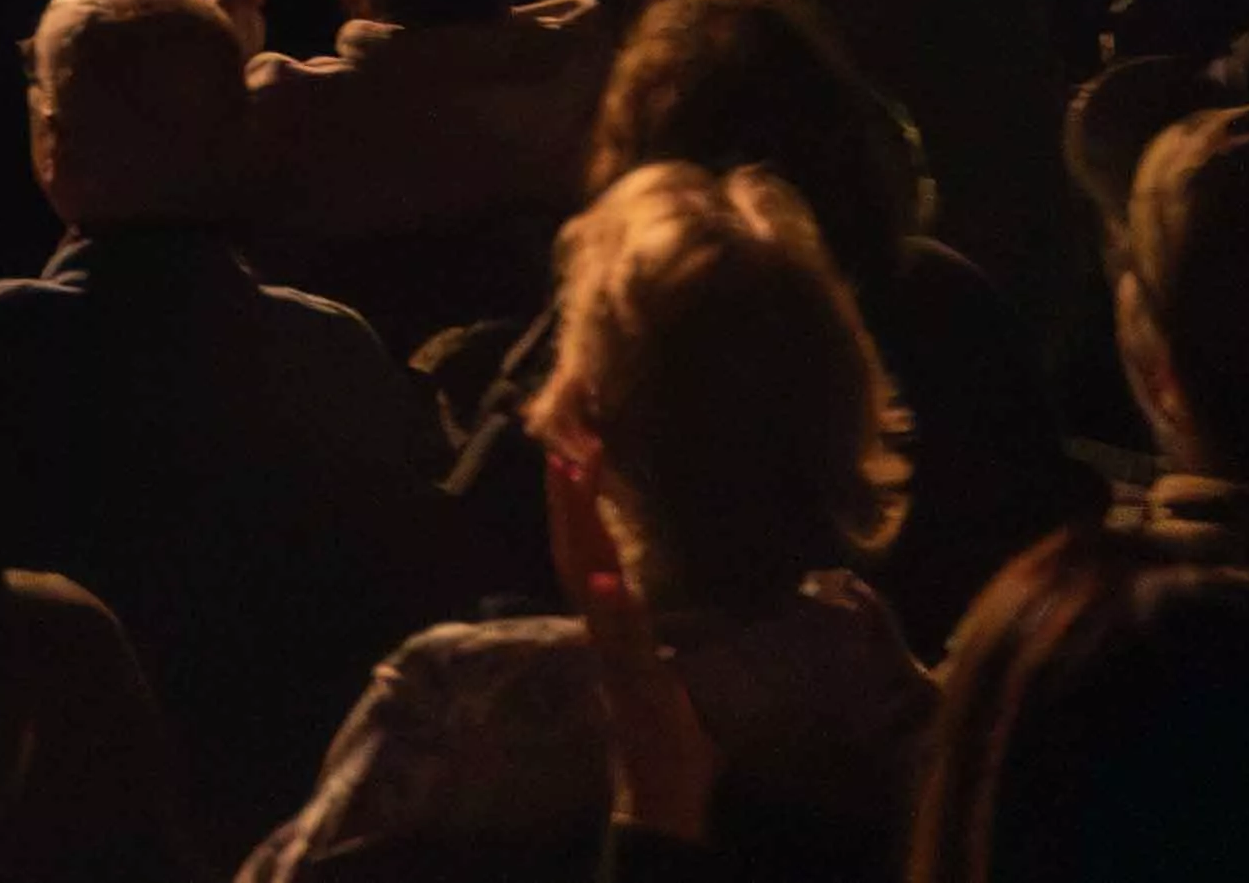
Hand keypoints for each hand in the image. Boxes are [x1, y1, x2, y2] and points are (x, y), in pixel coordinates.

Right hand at [549, 442, 718, 842]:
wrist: (662, 801)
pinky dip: (609, 610)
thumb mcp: (667, 677)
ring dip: (580, 532)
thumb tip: (682, 623)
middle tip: (565, 447)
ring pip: (589, 585)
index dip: (578, 511)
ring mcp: (615, 660)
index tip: (574, 458)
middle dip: (570, 504)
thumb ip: (659, 645)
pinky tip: (606, 580)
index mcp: (612, 631)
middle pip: (576, 558)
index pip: (587, 557)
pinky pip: (619, 644)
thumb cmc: (670, 744)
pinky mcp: (634, 687)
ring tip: (574, 481)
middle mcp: (603, 638)